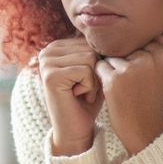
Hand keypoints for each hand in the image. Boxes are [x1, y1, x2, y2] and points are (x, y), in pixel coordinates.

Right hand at [38, 37, 101, 155]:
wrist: (76, 130)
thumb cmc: (87, 101)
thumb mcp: (94, 70)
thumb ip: (97, 51)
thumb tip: (116, 33)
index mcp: (56, 46)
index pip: (91, 41)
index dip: (97, 64)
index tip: (84, 81)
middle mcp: (47, 51)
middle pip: (90, 48)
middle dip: (95, 72)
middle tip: (82, 89)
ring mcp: (46, 62)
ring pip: (90, 58)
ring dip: (93, 80)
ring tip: (80, 93)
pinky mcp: (50, 75)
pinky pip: (86, 70)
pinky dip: (89, 87)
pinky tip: (77, 97)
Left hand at [97, 33, 162, 153]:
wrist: (143, 127)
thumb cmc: (151, 97)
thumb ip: (162, 48)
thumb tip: (149, 25)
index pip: (145, 38)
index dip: (140, 52)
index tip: (144, 71)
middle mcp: (151, 58)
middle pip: (127, 46)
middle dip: (126, 60)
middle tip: (134, 83)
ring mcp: (132, 68)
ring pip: (113, 55)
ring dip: (113, 68)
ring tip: (125, 87)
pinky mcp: (114, 78)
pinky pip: (101, 66)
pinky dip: (102, 76)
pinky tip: (113, 90)